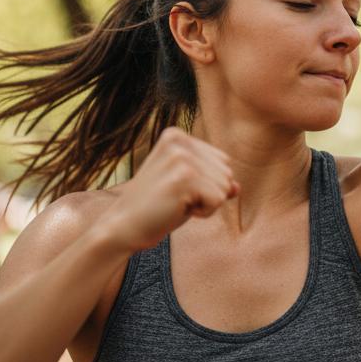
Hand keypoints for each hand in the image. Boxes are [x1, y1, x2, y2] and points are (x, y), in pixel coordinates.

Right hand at [97, 129, 238, 251]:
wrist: (124, 226)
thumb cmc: (157, 207)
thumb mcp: (188, 187)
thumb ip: (214, 181)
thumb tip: (237, 187)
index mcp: (177, 135)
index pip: (223, 161)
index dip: (206, 183)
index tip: (177, 188)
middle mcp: (179, 141)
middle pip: (227, 172)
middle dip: (208, 193)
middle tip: (175, 198)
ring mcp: (181, 158)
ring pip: (225, 187)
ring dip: (206, 204)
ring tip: (176, 203)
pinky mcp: (184, 178)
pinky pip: (218, 200)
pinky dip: (204, 213)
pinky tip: (178, 209)